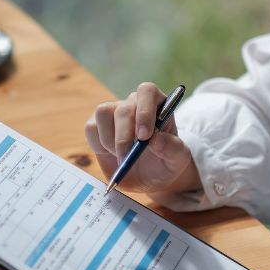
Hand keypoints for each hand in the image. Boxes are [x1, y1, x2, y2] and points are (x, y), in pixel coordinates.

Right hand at [84, 82, 198, 193]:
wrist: (151, 178)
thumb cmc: (167, 163)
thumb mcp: (178, 159)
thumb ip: (172, 148)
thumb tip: (155, 139)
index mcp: (157, 104)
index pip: (147, 91)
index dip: (144, 111)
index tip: (145, 136)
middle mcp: (134, 104)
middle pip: (123, 108)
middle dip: (124, 136)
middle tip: (128, 158)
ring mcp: (114, 113)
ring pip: (103, 112)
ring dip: (109, 139)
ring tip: (122, 157)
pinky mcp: (98, 126)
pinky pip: (91, 127)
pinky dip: (98, 144)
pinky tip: (111, 155)